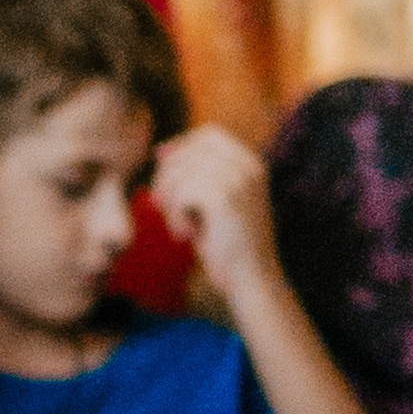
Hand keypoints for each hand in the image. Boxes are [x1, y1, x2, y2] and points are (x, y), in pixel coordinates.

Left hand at [151, 125, 280, 302]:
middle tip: (165, 206)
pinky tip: (185, 234)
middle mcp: (248, 166)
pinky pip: (181, 192)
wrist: (251, 279)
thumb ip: (194, 175)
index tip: (165, 172)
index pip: (209, 134)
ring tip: (180, 226)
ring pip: (181, 171)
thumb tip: (161, 151)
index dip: (181, 147)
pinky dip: (174, 215)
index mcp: (251, 163)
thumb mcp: (213, 203)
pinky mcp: (225, 198)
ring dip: (169, 200)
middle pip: (190, 150)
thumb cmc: (228, 245)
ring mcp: (239, 180)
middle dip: (167, 176)